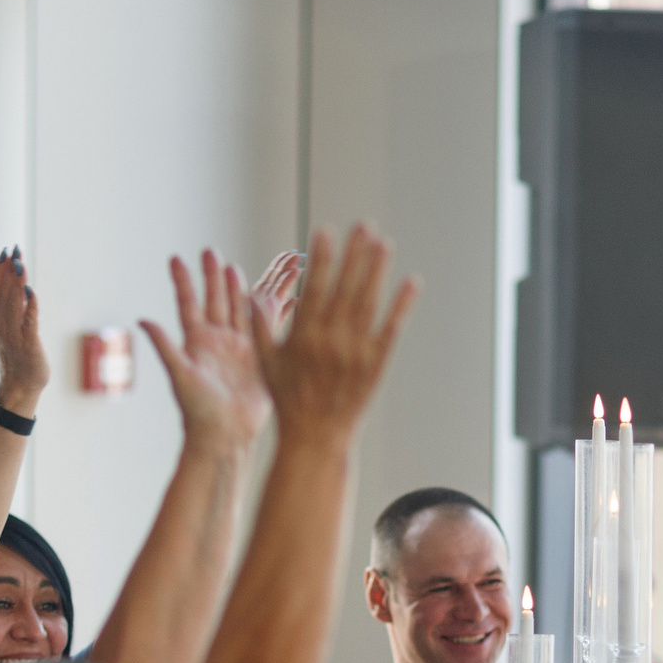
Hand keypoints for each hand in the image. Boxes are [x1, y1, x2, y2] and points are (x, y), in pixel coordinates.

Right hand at [0, 247, 49, 412]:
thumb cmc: (14, 355)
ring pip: (13, 303)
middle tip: (13, 250)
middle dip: (8, 271)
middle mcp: (1, 325)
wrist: (20, 386)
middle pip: (2, 293)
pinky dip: (29, 305)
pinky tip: (30, 290)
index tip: (4, 251)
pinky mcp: (29, 343)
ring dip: (17, 282)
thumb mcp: (0, 325)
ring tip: (20, 263)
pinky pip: (28, 321)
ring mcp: (14, 334)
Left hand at [143, 250, 276, 451]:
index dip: (182, 281)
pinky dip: (268, 312)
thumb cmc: (199, 411)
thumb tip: (143, 320)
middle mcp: (217, 342)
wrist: (226, 436)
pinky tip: (272, 296)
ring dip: (237, 288)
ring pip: (239, 310)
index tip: (175, 258)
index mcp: (196, 342)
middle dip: (212, 276)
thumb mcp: (180, 375)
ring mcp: (239, 349)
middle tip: (209, 250)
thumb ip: (165, 346)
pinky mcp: (259, 359)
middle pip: (215, 300)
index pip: (188, 303)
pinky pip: (264, 329)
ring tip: (234, 267)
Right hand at [250, 225, 416, 447]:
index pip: (314, 288)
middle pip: (344, 288)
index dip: (320, 258)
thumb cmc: (289, 399)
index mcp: (303, 336)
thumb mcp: (266, 363)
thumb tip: (250, 293)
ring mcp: (355, 352)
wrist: (316, 437)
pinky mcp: (376, 364)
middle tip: (363, 225)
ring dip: (377, 271)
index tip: (325, 231)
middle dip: (354, 254)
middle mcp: (330, 341)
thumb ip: (260, 327)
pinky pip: (391, 329)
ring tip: (384, 243)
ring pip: (369, 303)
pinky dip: (402, 305)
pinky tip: (411, 282)